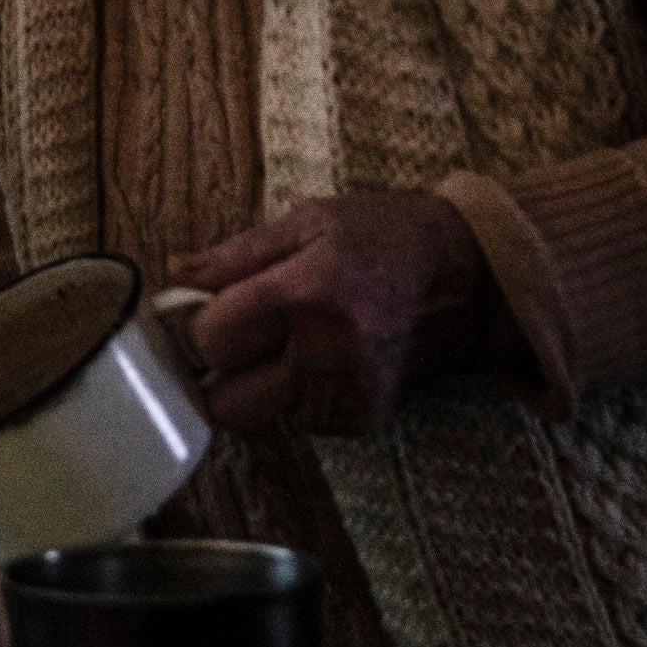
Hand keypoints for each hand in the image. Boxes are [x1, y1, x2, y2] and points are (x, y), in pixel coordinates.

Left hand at [169, 190, 485, 435]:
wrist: (471, 282)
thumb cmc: (385, 239)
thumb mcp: (310, 222)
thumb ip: (235, 256)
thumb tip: (175, 275)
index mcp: (303, 294)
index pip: (209, 340)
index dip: (196, 326)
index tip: (204, 311)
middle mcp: (323, 353)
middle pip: (223, 400)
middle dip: (217, 372)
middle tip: (236, 339)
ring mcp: (345, 394)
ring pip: (258, 418)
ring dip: (255, 388)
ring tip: (286, 344)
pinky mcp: (362, 419)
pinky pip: (298, 424)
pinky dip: (294, 398)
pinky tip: (319, 360)